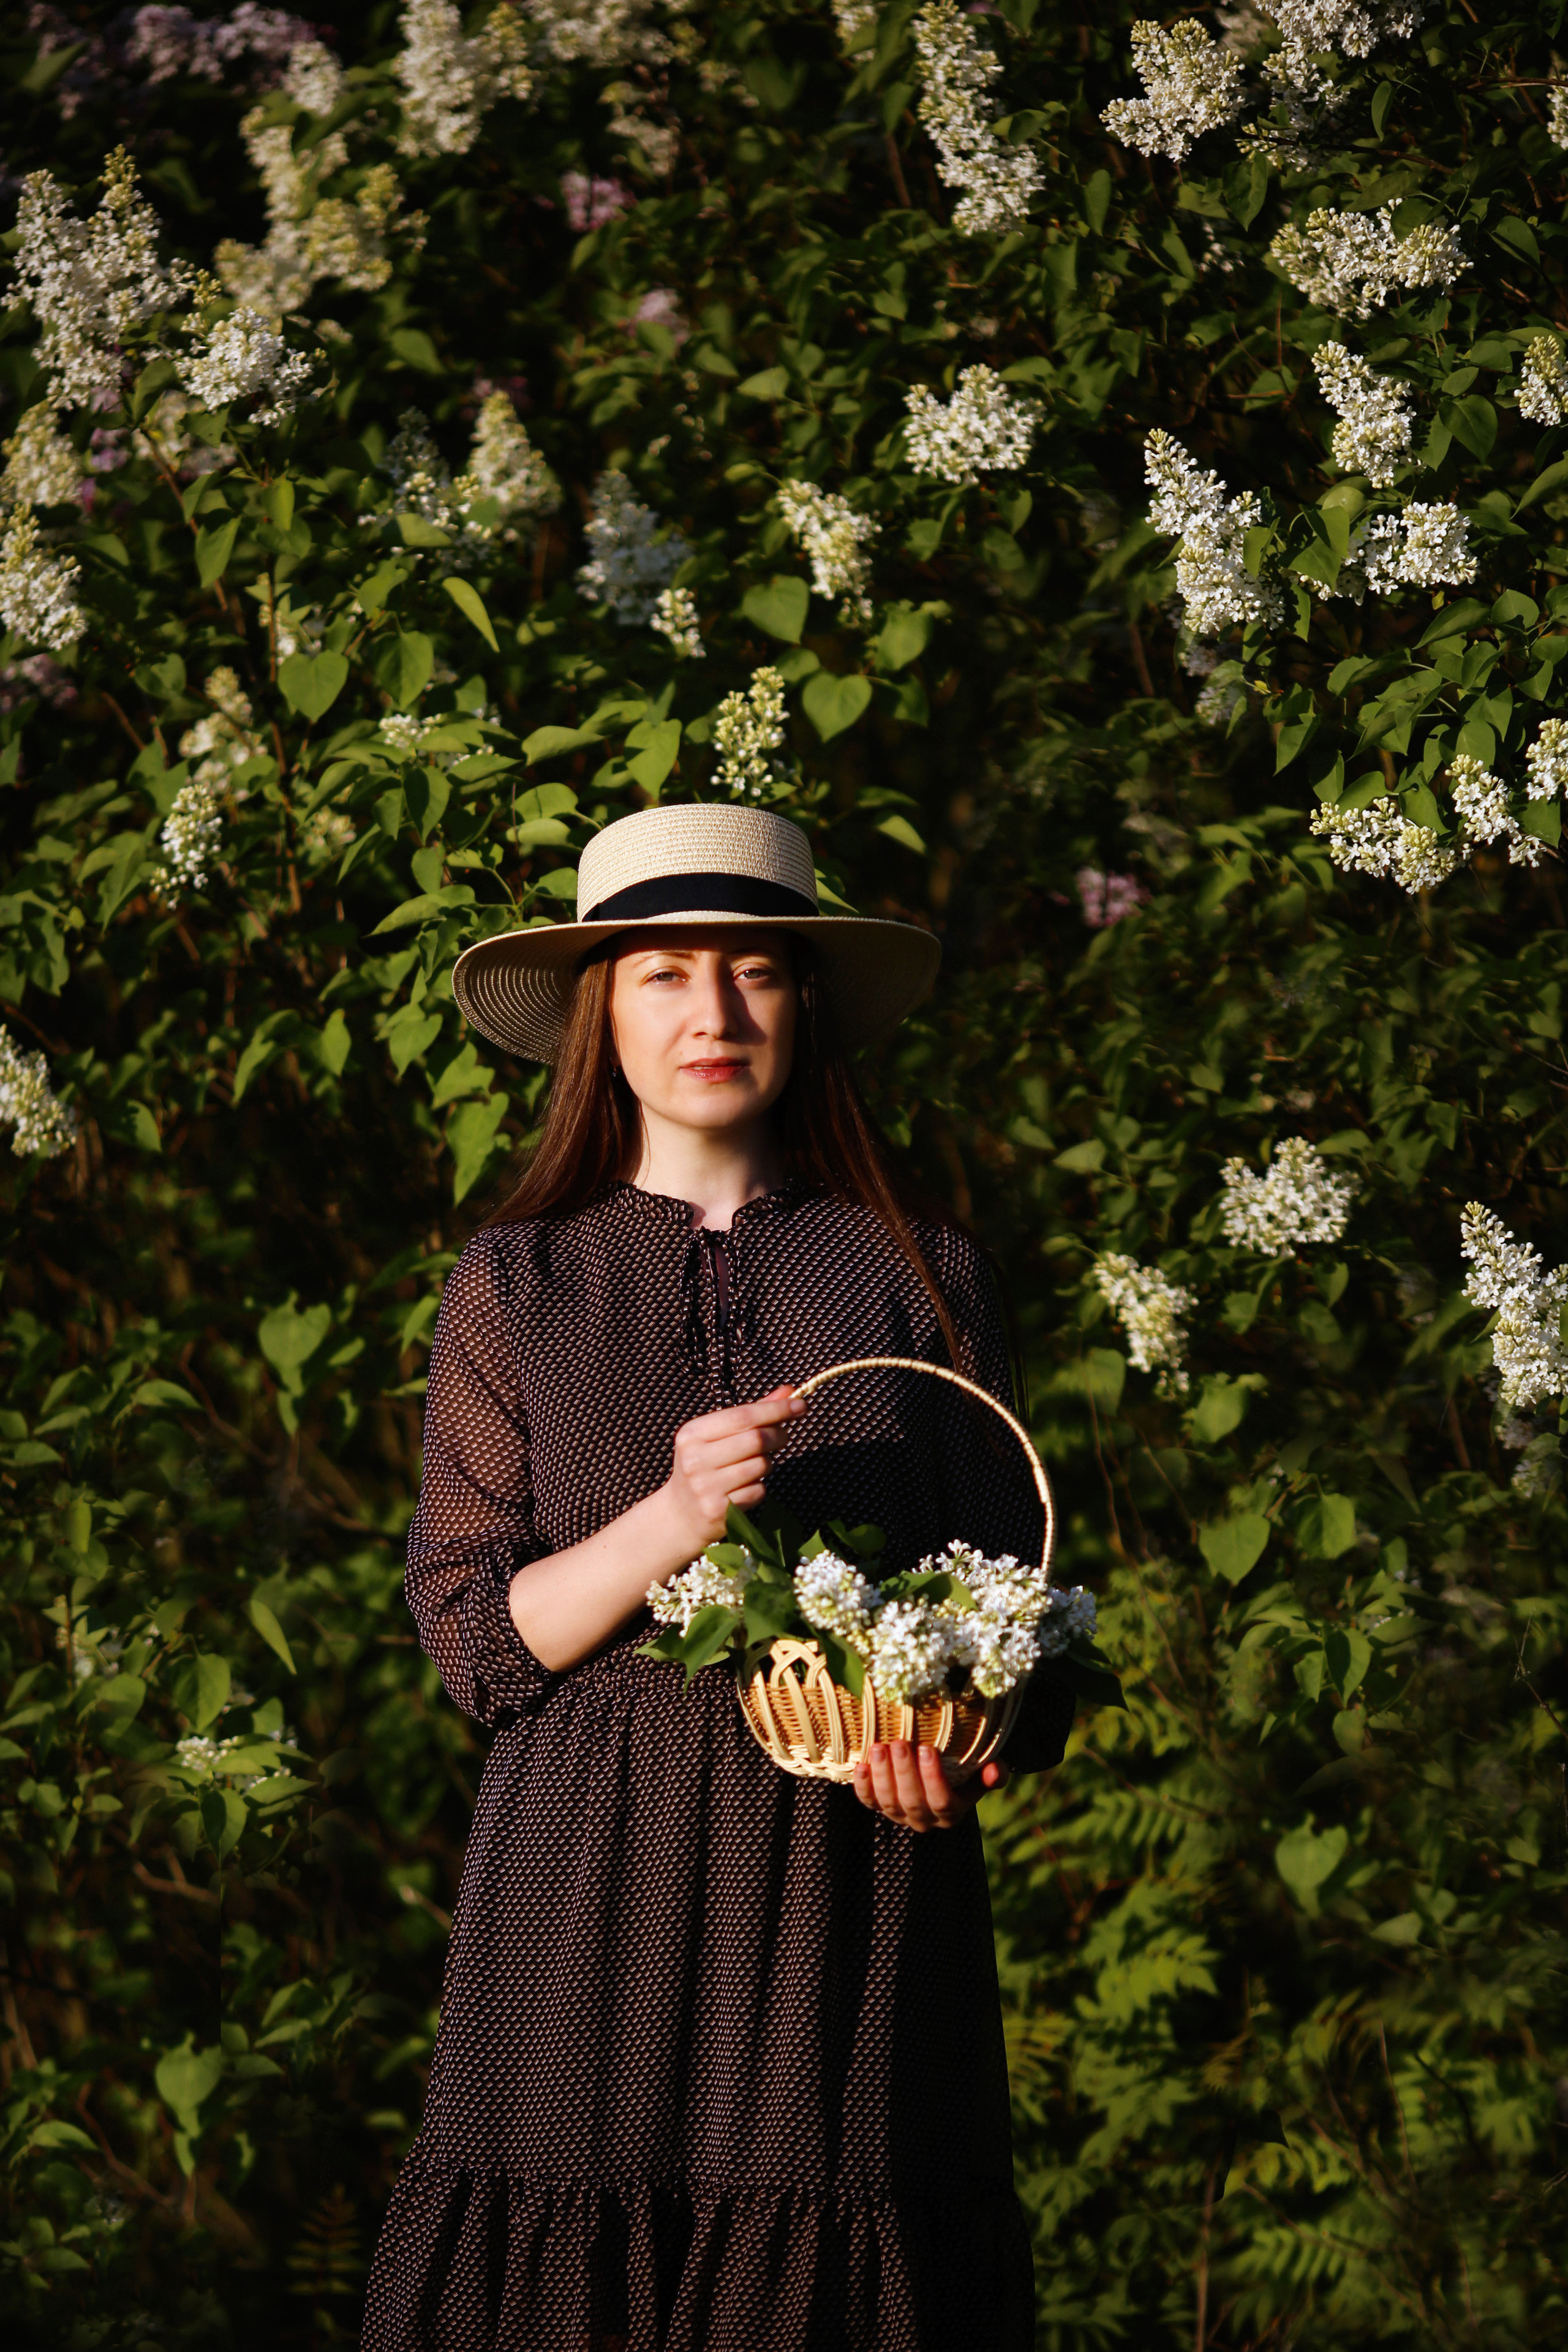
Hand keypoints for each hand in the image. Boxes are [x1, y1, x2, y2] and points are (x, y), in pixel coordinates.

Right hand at [656, 1385, 803, 1557]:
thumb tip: (789, 1392)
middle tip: (783, 1436)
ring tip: (756, 1464)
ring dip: (767, 1463)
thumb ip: (752, 1413)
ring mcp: (706, 1487)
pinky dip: (759, 1486)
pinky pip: (758, 1491)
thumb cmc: (705, 1466)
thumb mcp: (718, 1436)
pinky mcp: (719, 1511)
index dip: (775, 1409)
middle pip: (755, 1439)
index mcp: (692, 1434)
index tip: (799, 1405)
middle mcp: (696, 1459)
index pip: (742, 1416)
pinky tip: (744, 1487)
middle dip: (777, 1435)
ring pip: (760, 1466)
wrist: (681, 1514)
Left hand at [852, 1741, 1010, 1830]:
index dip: (933, 1778)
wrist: (938, 1781)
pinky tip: (860, 1765)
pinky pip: (868, 1801)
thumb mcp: (980, 1775)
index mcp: (951, 1814)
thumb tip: (995, 1770)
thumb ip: (992, 1774)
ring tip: (879, 1747)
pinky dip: (862, 1785)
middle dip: (904, 1772)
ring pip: (888, 1802)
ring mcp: (899, 1815)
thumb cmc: (962, 1774)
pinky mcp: (880, 1807)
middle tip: (900, 1743)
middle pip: (912, 1801)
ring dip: (882, 1774)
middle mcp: (924, 1820)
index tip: (927, 1749)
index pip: (942, 1801)